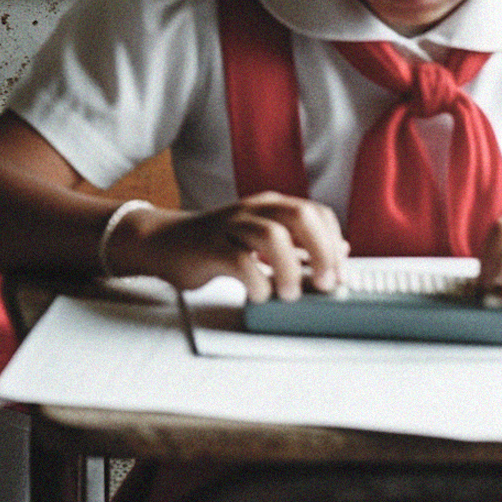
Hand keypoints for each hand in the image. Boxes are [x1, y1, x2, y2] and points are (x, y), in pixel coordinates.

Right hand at [109, 192, 347, 300]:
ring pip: (272, 236)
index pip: (316, 214)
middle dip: (321, 252)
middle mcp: (252, 210)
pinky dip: (258, 284)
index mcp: (268, 206)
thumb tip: (340, 250)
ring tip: (289, 294)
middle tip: (325, 284)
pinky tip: (259, 295)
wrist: (161, 242)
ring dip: (290, 271)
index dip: (334, 245)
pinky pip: (241, 261)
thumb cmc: (214, 246)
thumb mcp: (259, 239)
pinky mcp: (209, 246)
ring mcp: (229, 226)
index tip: (338, 276)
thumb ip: (295, 243)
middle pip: (300, 216)